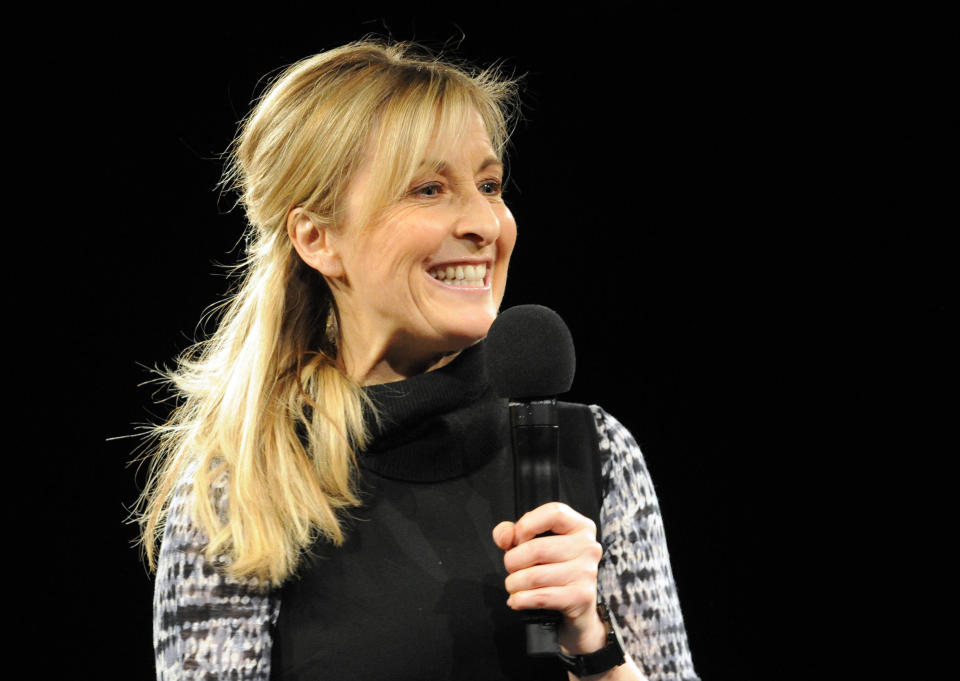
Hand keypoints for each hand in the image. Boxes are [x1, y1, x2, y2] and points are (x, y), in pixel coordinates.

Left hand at [492, 502, 607, 654]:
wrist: (578, 609)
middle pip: (537, 548)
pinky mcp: (581, 596)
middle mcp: (588, 547)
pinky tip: (517, 600)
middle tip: (512, 569)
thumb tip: (504, 537)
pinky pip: (540, 597)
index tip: (518, 539)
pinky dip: (521, 600)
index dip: (527, 525)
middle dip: (513, 561)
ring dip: (514, 583)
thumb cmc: (554, 570)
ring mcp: (586, 572)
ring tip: (514, 585)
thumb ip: (512, 533)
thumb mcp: (534, 544)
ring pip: (534, 576)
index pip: (553, 513)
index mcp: (580, 527)